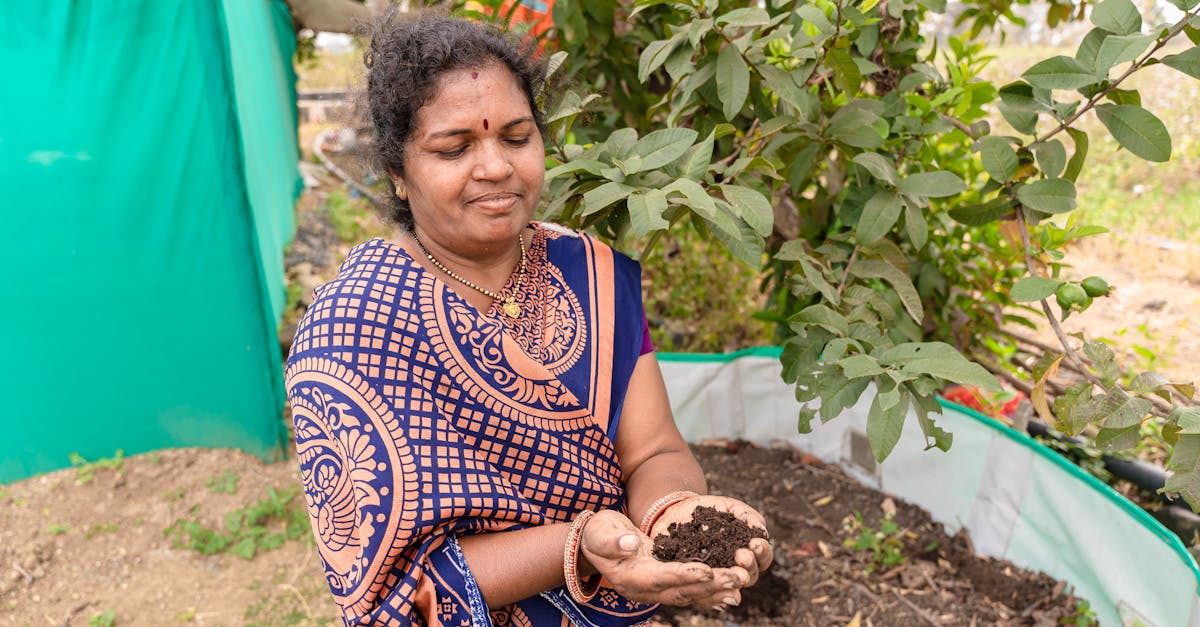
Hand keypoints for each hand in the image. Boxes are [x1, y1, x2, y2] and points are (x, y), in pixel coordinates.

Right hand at [577, 509, 745, 608]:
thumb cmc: (598, 534)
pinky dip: (711, 592)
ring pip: (690, 594)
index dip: (684, 575)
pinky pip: (691, 592)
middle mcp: (645, 589)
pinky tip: (731, 592)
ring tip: (740, 586)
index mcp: (630, 577)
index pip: (661, 577)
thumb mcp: (600, 532)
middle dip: (711, 585)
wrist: (595, 544)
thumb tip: (629, 543)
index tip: (707, 571)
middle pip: (682, 590)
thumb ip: (612, 540)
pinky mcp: (666, 583)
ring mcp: (656, 589)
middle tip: (737, 577)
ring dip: (716, 591)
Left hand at [648, 495, 772, 590]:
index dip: (763, 553)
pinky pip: (703, 590)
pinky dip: (709, 588)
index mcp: (746, 552)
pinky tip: (709, 577)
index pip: (762, 559)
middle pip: (751, 576)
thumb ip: (747, 515)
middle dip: (750, 566)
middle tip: (743, 555)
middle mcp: (732, 568)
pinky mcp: (693, 579)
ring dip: (734, 578)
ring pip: (730, 586)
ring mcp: (713, 575)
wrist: (675, 510)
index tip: (756, 542)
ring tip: (732, 565)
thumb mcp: (729, 506)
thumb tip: (762, 530)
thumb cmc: (707, 509)